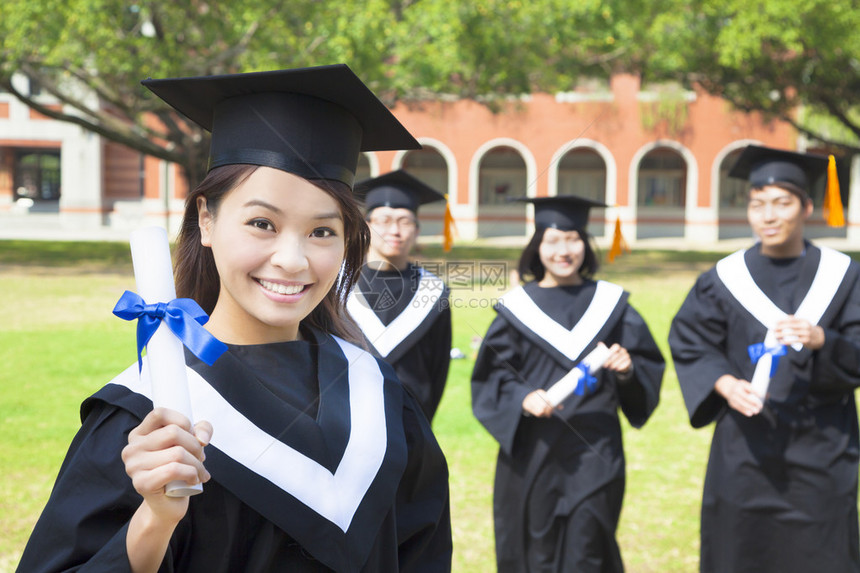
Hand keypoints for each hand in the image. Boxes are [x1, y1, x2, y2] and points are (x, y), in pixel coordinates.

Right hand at [122, 408, 212, 524]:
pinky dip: (191, 473)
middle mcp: (132, 448)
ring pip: (177, 453)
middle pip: (173, 432)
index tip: (193, 436)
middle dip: (195, 445)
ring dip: (197, 463)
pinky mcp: (141, 483)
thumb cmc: (178, 471)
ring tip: (199, 471)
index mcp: (139, 435)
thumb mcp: (191, 444)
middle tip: (200, 458)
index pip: (160, 413)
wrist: (168, 504)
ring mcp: (134, 466)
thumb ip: (201, 430)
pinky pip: (174, 470)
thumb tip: (202, 439)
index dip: (183, 421)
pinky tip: (194, 479)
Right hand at [522, 389, 555, 417]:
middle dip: (548, 410)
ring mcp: (530, 401)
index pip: (547, 400)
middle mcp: (534, 396)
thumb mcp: (545, 397)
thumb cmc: (539, 399)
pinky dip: (540, 415)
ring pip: (540, 411)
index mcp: (539, 392)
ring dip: (545, 413)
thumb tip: (561, 407)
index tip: (552, 408)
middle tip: (550, 412)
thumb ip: (553, 401)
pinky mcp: (527, 406)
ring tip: (546, 414)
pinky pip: (536, 413)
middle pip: (544, 406)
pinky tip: (542, 414)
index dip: (551, 405)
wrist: (526, 398)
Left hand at [602, 343, 632, 378]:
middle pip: (617, 354)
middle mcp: (623, 350)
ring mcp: (626, 355)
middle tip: (606, 365)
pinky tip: (616, 369)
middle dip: (611, 360)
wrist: (620, 363)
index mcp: (617, 347)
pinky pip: (625, 364)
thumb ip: (603, 348)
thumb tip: (599, 343)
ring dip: (615, 364)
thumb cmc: (612, 357)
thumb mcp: (608, 353)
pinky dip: (620, 367)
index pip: (616, 346)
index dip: (611, 351)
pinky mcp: (629, 361)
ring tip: (610, 368)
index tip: (606, 357)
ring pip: (621, 359)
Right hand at [714, 374, 761, 416]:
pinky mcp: (732, 403)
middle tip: (760, 406)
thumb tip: (767, 396)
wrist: (728, 388)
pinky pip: (738, 408)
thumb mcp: (747, 385)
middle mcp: (736, 390)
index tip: (761, 395)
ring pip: (742, 404)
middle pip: (745, 397)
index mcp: (741, 384)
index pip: (748, 387)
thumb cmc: (741, 387)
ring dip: (750, 408)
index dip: (754, 391)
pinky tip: (750, 413)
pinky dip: (744, 411)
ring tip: (756, 411)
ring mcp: (733, 397)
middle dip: (753, 402)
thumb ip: (756, 390)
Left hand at [774, 316, 824, 349]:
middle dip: (780, 327)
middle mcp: (805, 326)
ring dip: (781, 335)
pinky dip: (786, 341)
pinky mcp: (806, 340)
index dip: (782, 320)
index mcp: (803, 320)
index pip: (791, 319)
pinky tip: (781, 341)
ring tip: (775, 336)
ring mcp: (806, 333)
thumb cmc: (807, 330)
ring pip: (791, 333)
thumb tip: (781, 320)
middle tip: (772, 329)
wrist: (820, 338)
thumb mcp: (803, 324)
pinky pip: (794, 341)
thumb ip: (794, 321)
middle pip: (790, 326)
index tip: (774, 322)